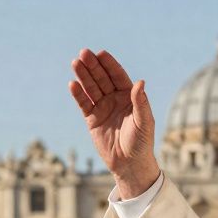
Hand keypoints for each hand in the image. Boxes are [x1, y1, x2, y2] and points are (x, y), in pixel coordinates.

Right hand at [68, 49, 159, 198]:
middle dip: (93, 66)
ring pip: (91, 88)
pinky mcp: (92, 119)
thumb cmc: (141, 143)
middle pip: (102, 78)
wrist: (129, 164)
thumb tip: (140, 82)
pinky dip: (78, 95)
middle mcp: (115, 99)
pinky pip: (84, 104)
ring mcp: (103, 108)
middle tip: (83, 53)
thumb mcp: (144, 122)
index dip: (109, 64)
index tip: (101, 53)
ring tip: (75, 63)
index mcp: (129, 96)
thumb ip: (141, 102)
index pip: (117, 75)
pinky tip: (72, 84)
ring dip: (83, 76)